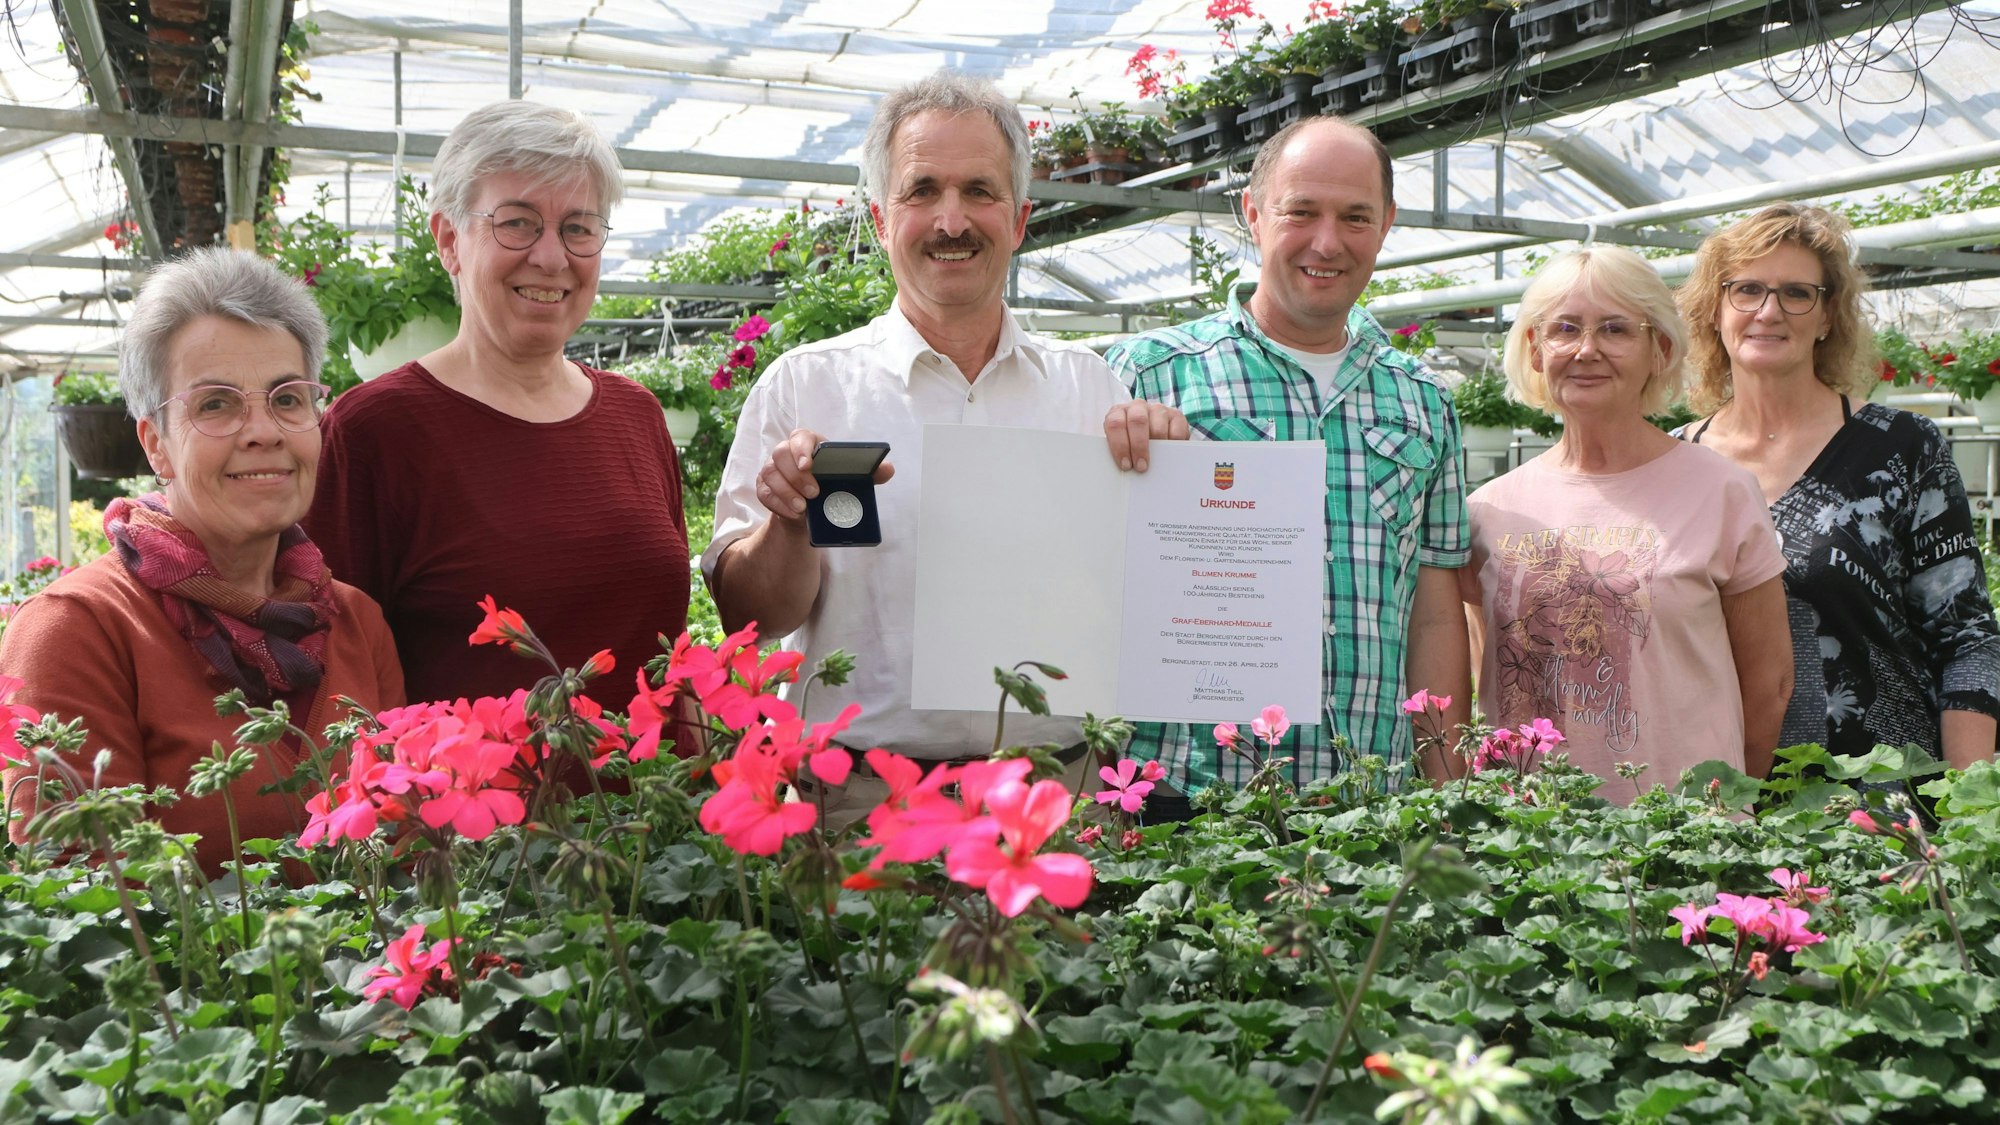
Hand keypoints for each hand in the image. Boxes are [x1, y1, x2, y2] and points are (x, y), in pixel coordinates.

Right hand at [755, 429, 894, 519]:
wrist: (810, 510)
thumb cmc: (830, 485)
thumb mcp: (851, 478)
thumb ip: (870, 472)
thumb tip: (889, 469)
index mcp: (808, 444)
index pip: (800, 436)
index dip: (802, 448)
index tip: (809, 464)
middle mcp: (786, 453)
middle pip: (781, 454)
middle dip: (797, 475)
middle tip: (814, 494)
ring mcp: (771, 469)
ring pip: (771, 474)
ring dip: (787, 492)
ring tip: (803, 508)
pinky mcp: (764, 487)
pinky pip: (765, 493)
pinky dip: (778, 504)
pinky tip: (792, 513)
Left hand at [1103, 401, 1188, 471]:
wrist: (1153, 434)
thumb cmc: (1132, 442)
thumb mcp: (1122, 444)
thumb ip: (1120, 451)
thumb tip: (1124, 468)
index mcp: (1119, 412)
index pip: (1115, 423)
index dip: (1119, 445)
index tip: (1125, 464)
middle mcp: (1138, 406)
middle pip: (1137, 421)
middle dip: (1138, 446)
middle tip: (1141, 466)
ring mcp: (1158, 409)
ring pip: (1157, 428)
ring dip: (1156, 449)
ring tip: (1156, 463)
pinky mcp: (1176, 415)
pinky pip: (1176, 432)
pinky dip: (1173, 445)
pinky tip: (1169, 454)